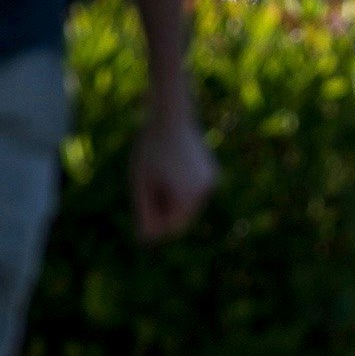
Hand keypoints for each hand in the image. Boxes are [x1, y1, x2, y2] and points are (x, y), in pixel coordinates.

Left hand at [131, 109, 216, 240]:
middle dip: (164, 208)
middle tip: (150, 183)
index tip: (143, 195)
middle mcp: (203, 194)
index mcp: (186, 199)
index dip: (153, 217)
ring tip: (160, 172)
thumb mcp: (141, 184)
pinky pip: (195, 190)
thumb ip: (145, 212)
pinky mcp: (213, 173)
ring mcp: (210, 183)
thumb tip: (147, 238)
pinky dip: (183, 186)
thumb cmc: (150, 151)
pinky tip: (173, 165)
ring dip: (173, 197)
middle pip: (181, 217)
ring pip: (189, 204)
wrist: (171, 117)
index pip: (170, 227)